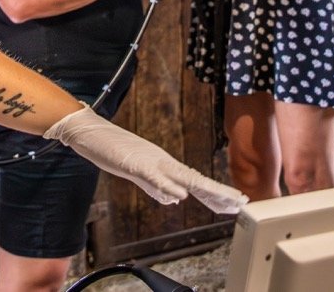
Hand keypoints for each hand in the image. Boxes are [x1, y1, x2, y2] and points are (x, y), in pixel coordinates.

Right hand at [45, 106, 246, 213]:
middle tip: (242, 202)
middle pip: (197, 179)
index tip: (234, 202)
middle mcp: (163, 161)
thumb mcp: (139, 173)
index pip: (196, 181)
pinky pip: (154, 177)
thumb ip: (156, 186)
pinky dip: (168, 186)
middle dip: (220, 192)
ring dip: (206, 190)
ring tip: (226, 199)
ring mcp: (150, 161)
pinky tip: (182, 195)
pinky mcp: (134, 163)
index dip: (216, 193)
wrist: (91, 131)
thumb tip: (175, 198)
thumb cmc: (114, 150)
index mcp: (165, 165)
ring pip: (183, 177)